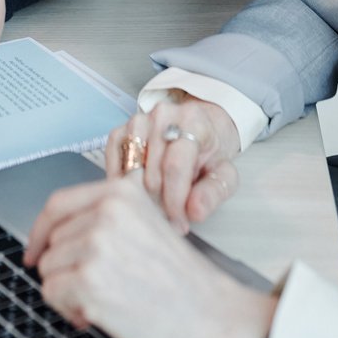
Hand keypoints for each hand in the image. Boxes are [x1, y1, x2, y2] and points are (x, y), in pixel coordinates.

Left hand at [25, 175, 274, 337]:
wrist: (210, 315)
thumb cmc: (182, 280)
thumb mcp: (147, 224)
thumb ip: (105, 217)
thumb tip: (56, 234)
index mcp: (121, 192)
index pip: (57, 204)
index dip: (40, 231)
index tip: (34, 250)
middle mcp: (106, 212)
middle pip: (51, 242)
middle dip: (65, 270)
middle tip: (96, 289)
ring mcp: (96, 245)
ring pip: (48, 270)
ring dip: (67, 292)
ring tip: (104, 300)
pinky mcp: (88, 282)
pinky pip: (51, 295)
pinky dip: (68, 310)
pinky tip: (97, 314)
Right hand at [105, 99, 239, 231]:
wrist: (201, 126)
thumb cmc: (210, 152)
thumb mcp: (223, 174)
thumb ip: (212, 193)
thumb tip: (195, 211)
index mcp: (193, 122)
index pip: (175, 166)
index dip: (174, 200)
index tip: (178, 222)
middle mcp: (163, 115)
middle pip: (150, 170)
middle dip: (160, 201)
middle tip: (169, 215)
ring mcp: (139, 121)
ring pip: (130, 167)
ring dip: (139, 192)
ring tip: (154, 204)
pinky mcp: (122, 130)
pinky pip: (114, 160)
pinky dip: (121, 182)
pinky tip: (136, 193)